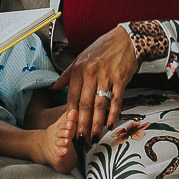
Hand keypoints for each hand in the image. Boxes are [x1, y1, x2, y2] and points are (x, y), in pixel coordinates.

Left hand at [51, 25, 139, 141]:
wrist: (126, 39)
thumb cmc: (102, 49)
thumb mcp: (80, 58)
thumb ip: (67, 75)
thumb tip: (52, 87)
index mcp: (78, 70)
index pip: (72, 97)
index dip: (71, 115)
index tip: (69, 128)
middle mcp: (91, 74)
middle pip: (85, 104)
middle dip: (82, 124)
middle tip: (81, 139)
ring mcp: (106, 77)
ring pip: (99, 105)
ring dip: (97, 123)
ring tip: (94, 136)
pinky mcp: (120, 79)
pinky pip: (116, 100)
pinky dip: (113, 113)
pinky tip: (110, 124)